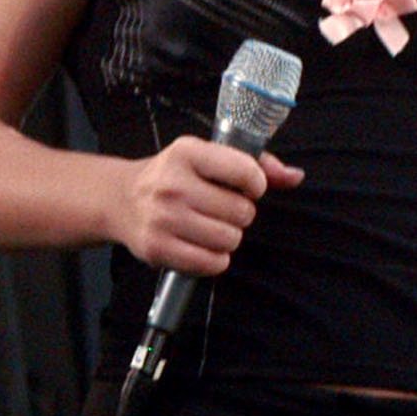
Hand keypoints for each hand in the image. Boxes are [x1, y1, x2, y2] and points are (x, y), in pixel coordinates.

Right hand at [108, 136, 302, 276]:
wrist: (121, 200)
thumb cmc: (173, 177)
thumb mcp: (207, 158)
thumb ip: (255, 164)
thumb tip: (295, 177)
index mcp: (186, 152)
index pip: (245, 171)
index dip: (256, 184)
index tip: (246, 187)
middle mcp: (172, 184)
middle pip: (242, 212)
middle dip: (239, 214)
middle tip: (219, 209)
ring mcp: (163, 218)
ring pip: (230, 239)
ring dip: (227, 237)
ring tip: (209, 227)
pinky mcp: (157, 247)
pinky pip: (212, 263)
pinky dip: (215, 259)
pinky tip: (201, 245)